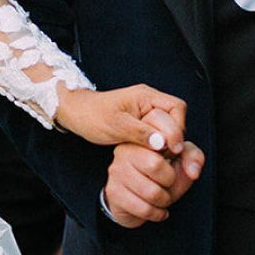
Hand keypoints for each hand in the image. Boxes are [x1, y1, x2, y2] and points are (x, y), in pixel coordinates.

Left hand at [54, 82, 187, 148]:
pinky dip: (159, 146)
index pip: (176, 108)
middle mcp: (150, 102)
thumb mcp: (115, 126)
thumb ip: (140, 133)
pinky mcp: (144, 125)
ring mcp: (147, 113)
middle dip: (173, 138)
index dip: (177, 129)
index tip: (171, 148)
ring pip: (169, 129)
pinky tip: (150, 156)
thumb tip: (162, 144)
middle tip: (165, 156)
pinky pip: (159, 135)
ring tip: (158, 157)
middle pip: (176, 119)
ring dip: (167, 144)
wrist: (77, 114)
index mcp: (146, 96)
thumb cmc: (92, 116)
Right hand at [102, 138, 206, 227]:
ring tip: (162, 197)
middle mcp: (125, 148)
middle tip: (167, 182)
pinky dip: (156, 214)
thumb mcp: (181, 162)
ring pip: (151, 192)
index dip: (174, 141)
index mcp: (142, 136)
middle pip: (155, 165)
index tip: (175, 154)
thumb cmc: (162, 177)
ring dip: (164, 200)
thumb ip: (193, 157)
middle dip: (169, 181)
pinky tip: (156, 210)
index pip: (156, 120)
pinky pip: (143, 208)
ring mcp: (117, 170)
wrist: (138, 201)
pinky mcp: (113, 191)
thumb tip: (193, 171)